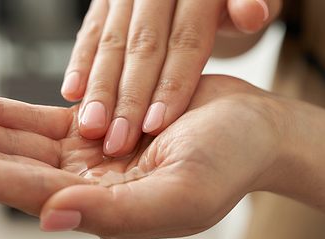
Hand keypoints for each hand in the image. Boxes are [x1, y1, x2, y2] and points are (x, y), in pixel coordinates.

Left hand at [0, 76, 288, 238]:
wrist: (251, 130)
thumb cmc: (229, 164)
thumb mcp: (182, 196)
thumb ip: (116, 215)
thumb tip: (52, 218)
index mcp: (100, 207)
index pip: (21, 193)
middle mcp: (83, 184)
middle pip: (3, 166)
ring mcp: (83, 155)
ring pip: (11, 142)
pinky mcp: (91, 126)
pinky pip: (36, 120)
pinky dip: (0, 114)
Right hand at [61, 0, 281, 156]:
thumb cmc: (222, 1)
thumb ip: (244, 5)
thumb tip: (252, 14)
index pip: (185, 41)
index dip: (172, 84)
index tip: (157, 125)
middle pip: (143, 48)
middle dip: (128, 97)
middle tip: (116, 140)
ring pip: (111, 44)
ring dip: (99, 88)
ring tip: (91, 126)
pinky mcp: (105, 4)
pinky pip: (90, 33)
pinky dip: (80, 64)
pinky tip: (72, 92)